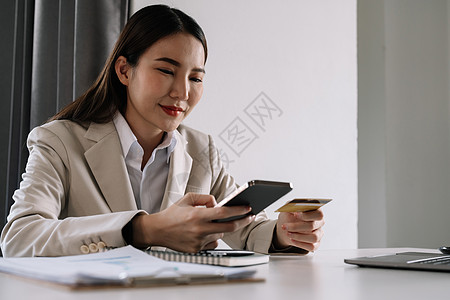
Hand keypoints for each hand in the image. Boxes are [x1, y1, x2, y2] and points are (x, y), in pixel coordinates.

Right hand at [131, 193, 254, 251]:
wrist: (157, 230)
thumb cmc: (172, 214)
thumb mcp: (187, 199)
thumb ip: (205, 198)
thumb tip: (218, 203)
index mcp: (197, 215)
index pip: (224, 213)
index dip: (239, 211)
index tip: (248, 208)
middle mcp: (199, 229)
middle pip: (229, 227)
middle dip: (242, 221)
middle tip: (249, 216)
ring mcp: (198, 241)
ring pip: (220, 235)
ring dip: (221, 228)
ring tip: (212, 223)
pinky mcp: (196, 250)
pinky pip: (213, 244)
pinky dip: (213, 238)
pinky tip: (204, 233)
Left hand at [274, 209, 324, 251]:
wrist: (286, 227)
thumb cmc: (289, 215)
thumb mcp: (288, 208)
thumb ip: (292, 206)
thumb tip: (295, 208)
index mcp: (315, 211)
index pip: (318, 213)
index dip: (307, 215)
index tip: (295, 214)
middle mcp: (319, 223)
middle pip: (313, 226)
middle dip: (297, 227)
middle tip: (285, 226)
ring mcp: (318, 233)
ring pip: (314, 238)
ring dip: (298, 236)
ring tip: (288, 233)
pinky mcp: (316, 243)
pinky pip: (312, 246)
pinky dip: (300, 244)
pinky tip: (292, 239)